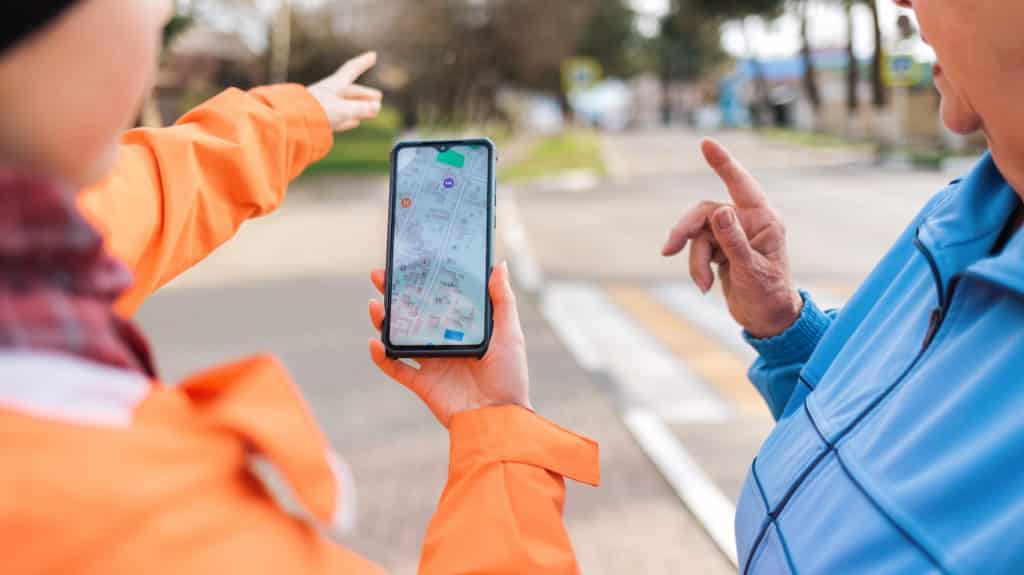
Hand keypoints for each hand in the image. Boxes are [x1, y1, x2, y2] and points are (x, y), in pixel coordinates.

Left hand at [307, 51, 382, 131]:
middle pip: (351, 92)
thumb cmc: (316, 112)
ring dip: (360, 107)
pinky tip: (355, 122)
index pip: (352, 69)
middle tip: (378, 97)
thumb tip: (377, 107)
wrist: (290, 123)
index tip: (373, 55)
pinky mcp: (320, 120)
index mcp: (334, 84)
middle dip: (365, 94)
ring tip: (372, 111)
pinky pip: (339, 118)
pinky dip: (350, 119)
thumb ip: (361, 108)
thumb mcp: (343, 109)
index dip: (363, 62)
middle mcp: (328, 93)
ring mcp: (323, 106)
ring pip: (346, 105)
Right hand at [367, 262, 532, 427]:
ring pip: (399, 337)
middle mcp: (444, 342)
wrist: (500, 419)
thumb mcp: (510, 334)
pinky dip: (381, 357)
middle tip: (380, 275)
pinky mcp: (422, 383)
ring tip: (376, 306)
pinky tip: (375, 343)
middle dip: (394, 294)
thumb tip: (499, 265)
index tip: (410, 261)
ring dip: (384, 321)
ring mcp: (431, 363)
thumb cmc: (510, 377)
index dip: (422, 281)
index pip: (438, 298)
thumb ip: (502, 301)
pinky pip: (395, 367)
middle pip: (413, 313)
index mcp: (463, 328)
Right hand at [662, 139, 801, 338]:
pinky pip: (698, 249)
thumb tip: (719, 211)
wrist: (767, 321)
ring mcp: (733, 235)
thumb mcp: (751, 270)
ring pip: (698, 235)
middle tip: (668, 249)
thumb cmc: (768, 295)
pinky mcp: (721, 249)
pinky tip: (705, 287)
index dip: (723, 163)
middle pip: (706, 212)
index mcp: (763, 220)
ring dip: (694, 260)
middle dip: (686, 231)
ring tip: (703, 286)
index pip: (740, 184)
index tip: (706, 143)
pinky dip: (696, 267)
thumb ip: (734, 240)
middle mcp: (748, 222)